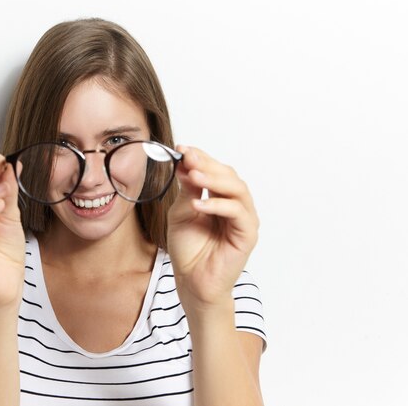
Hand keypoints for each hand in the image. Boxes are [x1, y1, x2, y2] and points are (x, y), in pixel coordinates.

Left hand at [167, 146, 259, 307]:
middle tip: (188, 157)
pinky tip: (198, 204)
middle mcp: (236, 205)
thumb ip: (188, 189)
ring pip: (238, 190)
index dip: (201, 157)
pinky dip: (218, 205)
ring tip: (193, 175)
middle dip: (207, 164)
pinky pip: (237, 213)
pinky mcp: (247, 235)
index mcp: (221, 198)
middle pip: (229, 175)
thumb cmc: (188, 249)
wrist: (192, 281)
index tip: (182, 148)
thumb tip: (185, 163)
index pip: (216, 170)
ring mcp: (244, 219)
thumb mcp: (182, 212)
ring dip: (214, 179)